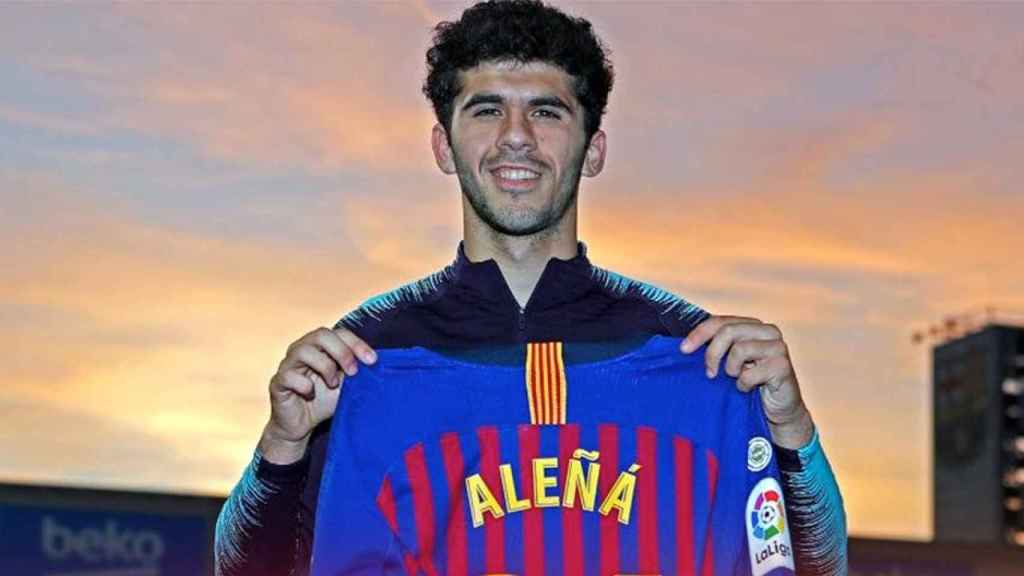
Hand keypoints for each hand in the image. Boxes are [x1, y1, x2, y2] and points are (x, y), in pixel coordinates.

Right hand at [258, 326, 376, 463]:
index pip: (339, 333)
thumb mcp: (346, 386)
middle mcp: (302, 349)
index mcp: (320, 346)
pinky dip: (304, 384)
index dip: (356, 344)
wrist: (302, 426)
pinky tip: (310, 393)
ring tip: (333, 383)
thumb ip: (356, 372)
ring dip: (324, 366)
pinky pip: (288, 375)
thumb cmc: (324, 400)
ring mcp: (288, 364)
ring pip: (303, 350)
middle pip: (321, 334)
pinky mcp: (278, 382)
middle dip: (342, 351)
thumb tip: (376, 364)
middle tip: (354, 371)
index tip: (372, 361)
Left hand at [680, 315, 813, 449]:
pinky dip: (744, 384)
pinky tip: (748, 389)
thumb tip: (685, 346)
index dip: (699, 334)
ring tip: (737, 379)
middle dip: (712, 353)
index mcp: (753, 325)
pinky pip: (750, 373)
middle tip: (709, 373)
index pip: (721, 321)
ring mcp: (778, 347)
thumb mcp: (730, 362)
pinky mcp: (783, 366)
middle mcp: (768, 331)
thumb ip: (717, 348)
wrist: (778, 410)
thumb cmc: (751, 384)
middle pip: (728, 331)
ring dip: (731, 370)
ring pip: (739, 349)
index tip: (683, 350)